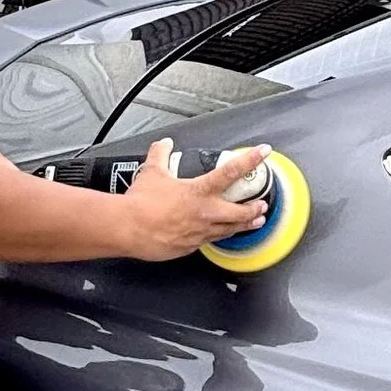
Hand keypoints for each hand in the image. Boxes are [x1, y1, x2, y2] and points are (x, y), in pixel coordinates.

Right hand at [120, 140, 273, 258]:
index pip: (231, 171)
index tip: (262, 153)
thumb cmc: (140, 203)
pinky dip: (218, 235)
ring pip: (230, 230)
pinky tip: (220, 234)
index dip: (250, 160)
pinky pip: (210, 241)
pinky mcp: (191, 246)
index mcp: (199, 191)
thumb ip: (160, 155)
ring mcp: (200, 232)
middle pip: (241, 212)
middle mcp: (205, 213)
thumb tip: (163, 145)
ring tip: (254, 223)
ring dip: (244, 225)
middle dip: (255, 208)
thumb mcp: (152, 172)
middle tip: (262, 204)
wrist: (128, 228)